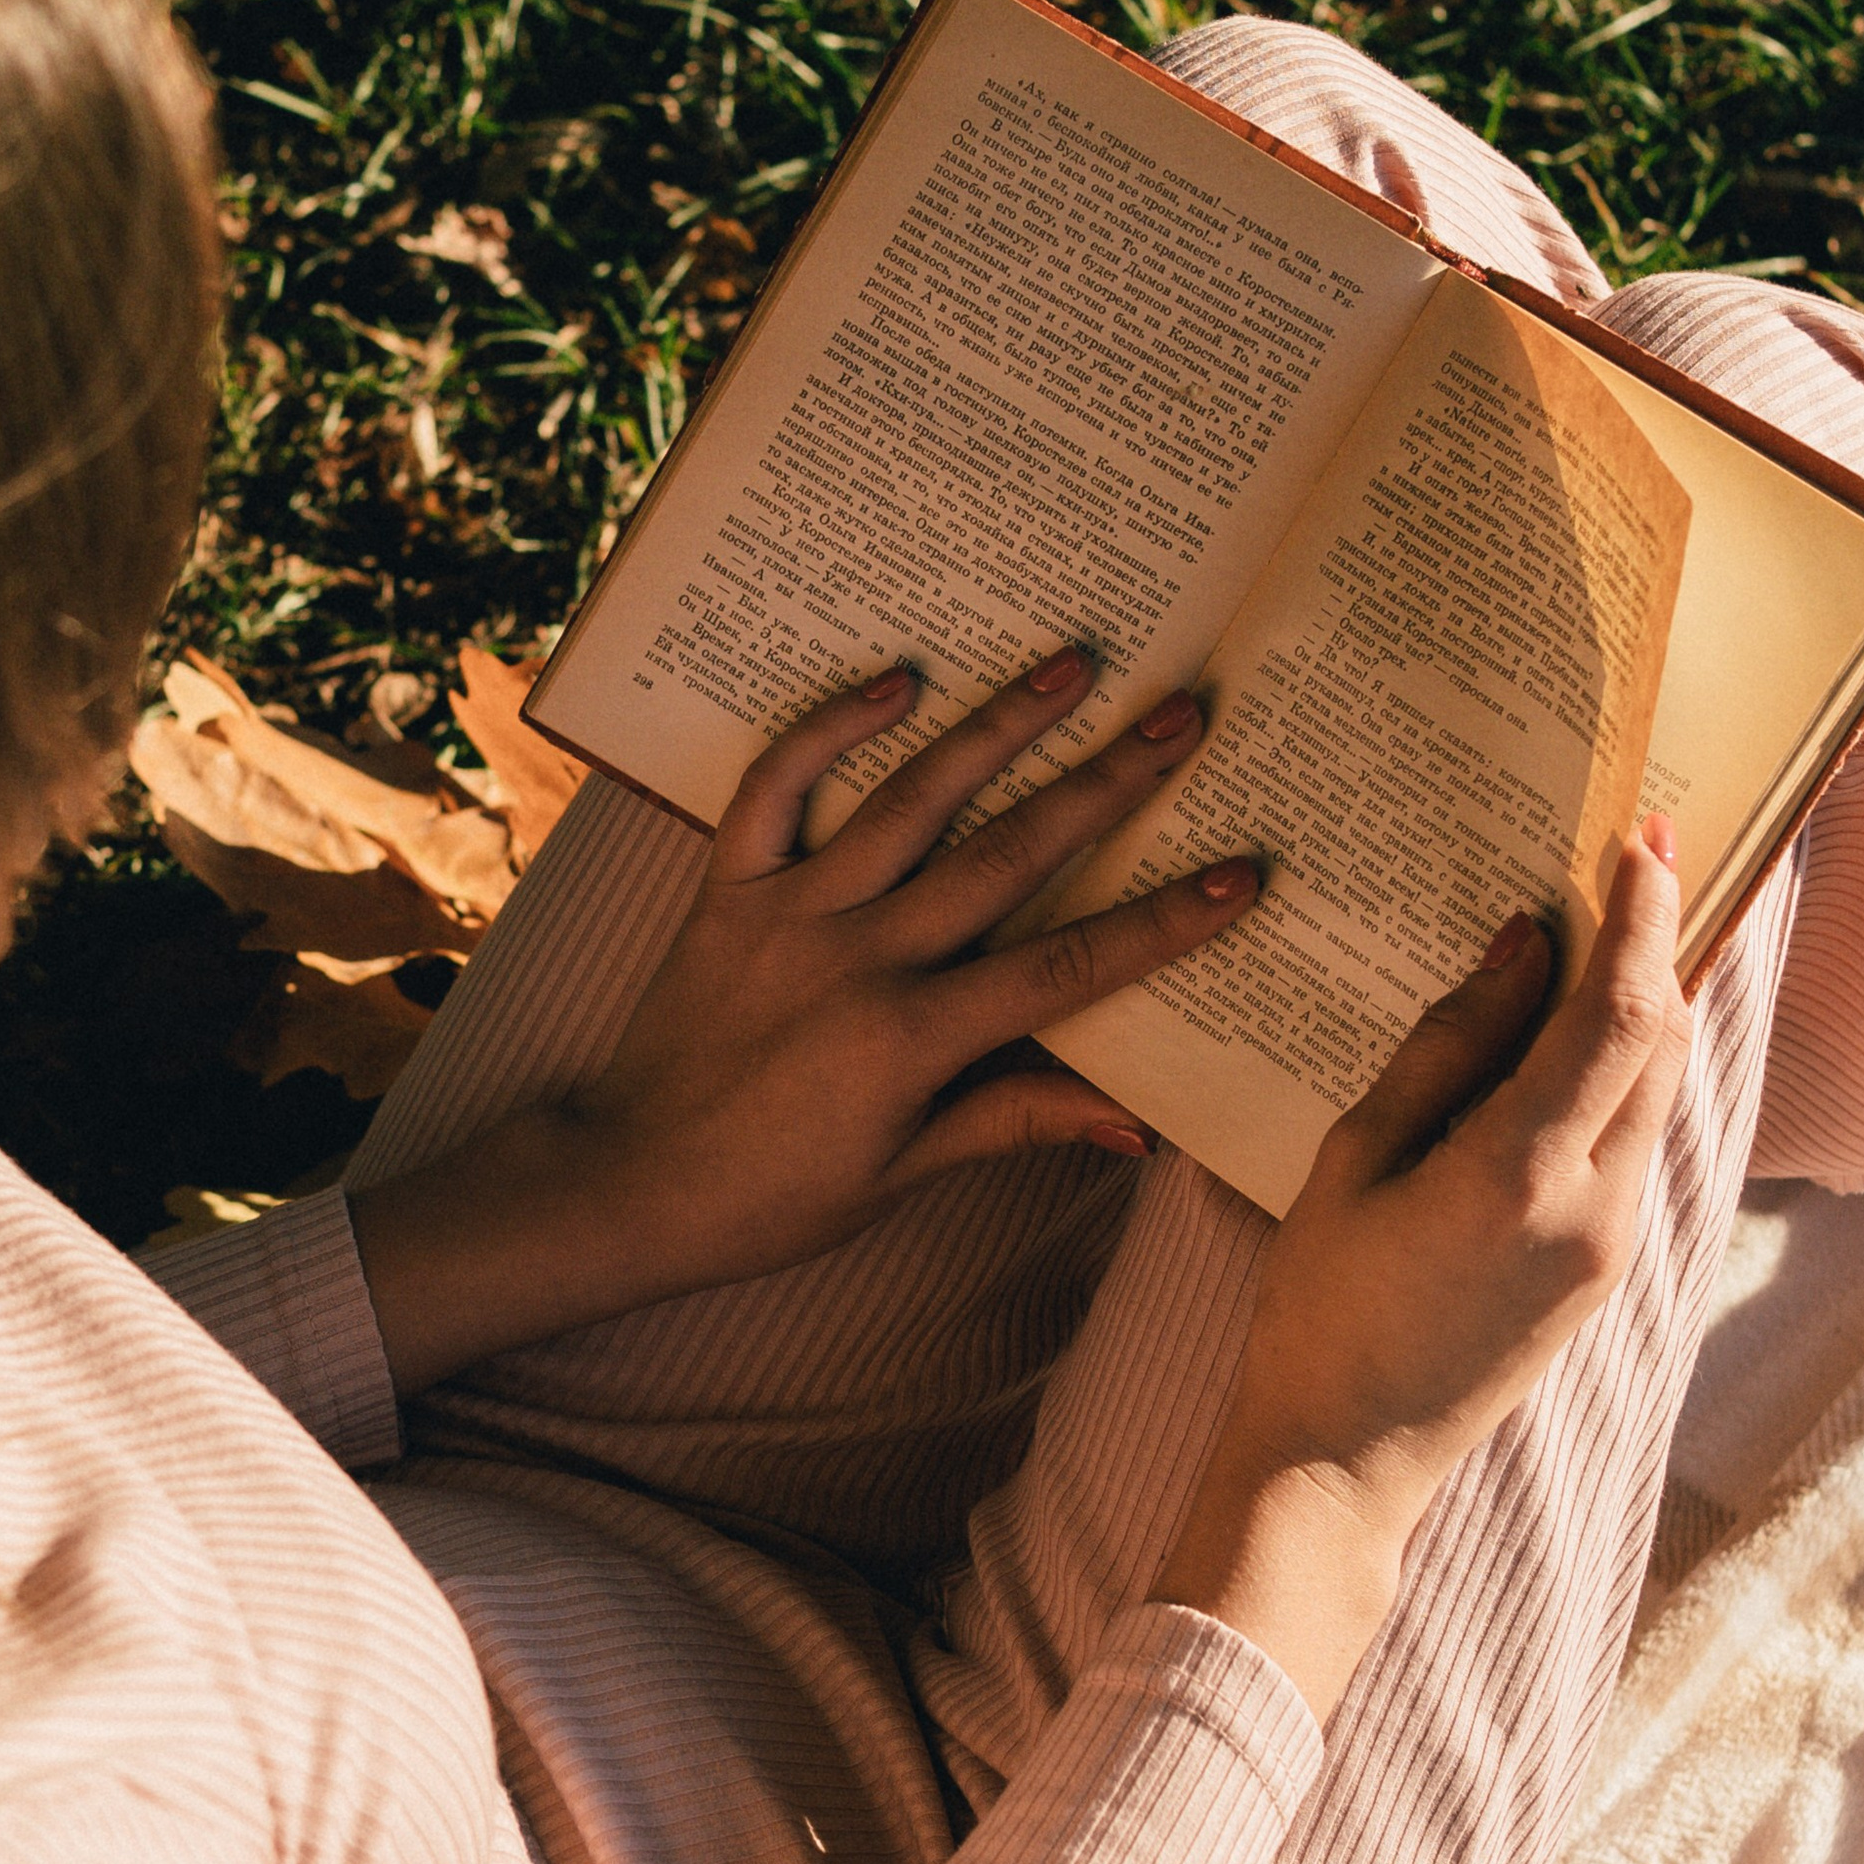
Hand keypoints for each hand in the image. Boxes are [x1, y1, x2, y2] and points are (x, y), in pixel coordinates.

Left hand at [348, 650, 1259, 1393]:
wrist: (623, 1184)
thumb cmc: (767, 1199)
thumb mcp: (899, 1176)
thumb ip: (1010, 1122)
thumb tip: (1133, 1119)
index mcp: (910, 1039)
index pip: (1067, 970)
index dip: (1163, 925)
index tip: (1240, 876)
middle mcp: (859, 957)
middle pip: (1008, 855)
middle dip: (1107, 784)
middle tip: (1181, 718)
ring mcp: (791, 912)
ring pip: (911, 800)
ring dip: (996, 727)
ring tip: (1070, 665)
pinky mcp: (728, 890)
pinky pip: (777, 789)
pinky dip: (831, 729)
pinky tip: (896, 680)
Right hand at [1152, 823, 1688, 1714]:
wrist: (1348, 1457)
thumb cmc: (1321, 1308)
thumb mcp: (1354, 1158)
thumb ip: (1448, 1046)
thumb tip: (1523, 944)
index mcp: (1521, 1172)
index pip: (1618, 1011)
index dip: (1638, 913)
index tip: (1640, 835)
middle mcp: (1594, 1205)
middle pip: (1662, 1040)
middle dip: (1650, 942)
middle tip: (1621, 858)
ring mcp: (1612, 1242)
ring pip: (1659, 1088)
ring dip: (1641, 1004)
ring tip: (1593, 932)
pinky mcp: (1607, 1265)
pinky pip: (1635, 1136)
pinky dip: (1620, 1067)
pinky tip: (1568, 1034)